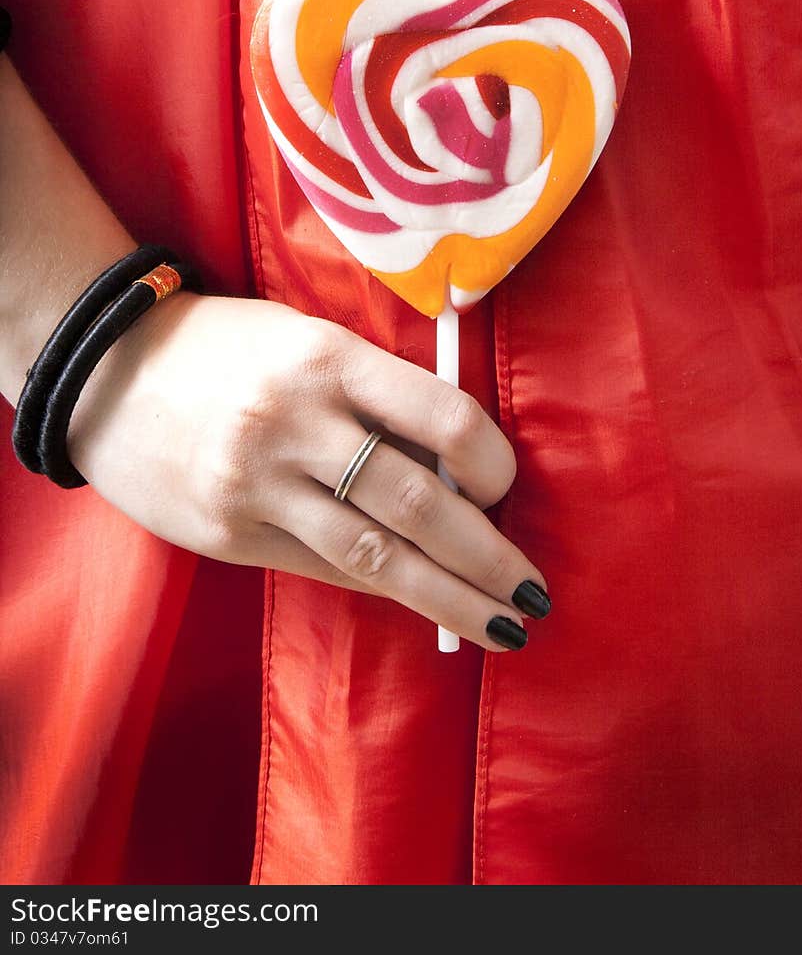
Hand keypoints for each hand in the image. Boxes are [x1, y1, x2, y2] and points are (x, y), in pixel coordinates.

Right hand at [66, 292, 550, 649]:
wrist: (106, 375)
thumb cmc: (225, 348)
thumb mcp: (305, 339)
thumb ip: (374, 391)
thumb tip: (453, 462)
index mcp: (327, 358)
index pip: (440, 417)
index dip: (491, 462)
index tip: (508, 487)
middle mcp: (296, 423)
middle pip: (418, 502)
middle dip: (487, 555)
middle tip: (534, 591)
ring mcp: (258, 485)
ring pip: (376, 555)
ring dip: (449, 596)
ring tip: (501, 624)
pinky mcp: (230, 533)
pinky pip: (324, 568)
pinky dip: (379, 584)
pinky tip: (420, 602)